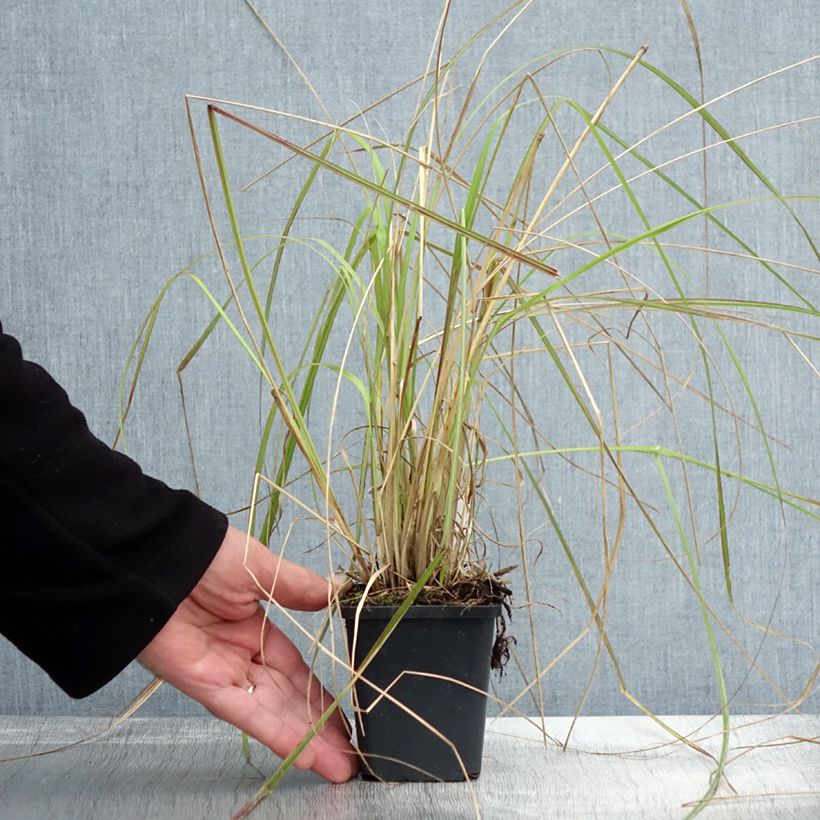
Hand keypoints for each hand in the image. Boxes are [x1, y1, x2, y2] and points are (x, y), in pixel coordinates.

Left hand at [138, 525, 357, 782]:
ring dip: (307, 741)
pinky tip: (303, 753)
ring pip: (273, 714)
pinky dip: (275, 733)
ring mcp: (224, 675)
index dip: (321, 695)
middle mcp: (242, 658)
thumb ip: (298, 587)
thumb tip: (338, 590)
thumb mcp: (261, 567)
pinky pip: (246, 713)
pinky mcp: (205, 685)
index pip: (296, 672)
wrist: (157, 560)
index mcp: (256, 630)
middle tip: (354, 753)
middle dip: (321, 728)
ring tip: (341, 765)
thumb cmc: (206, 556)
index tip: (348, 713)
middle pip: (289, 701)